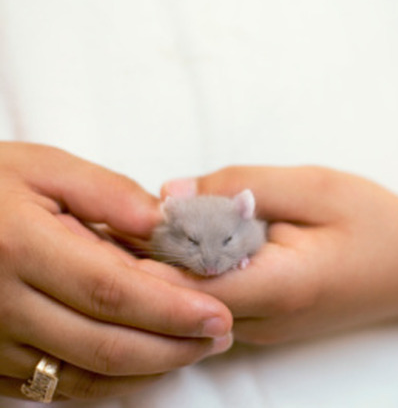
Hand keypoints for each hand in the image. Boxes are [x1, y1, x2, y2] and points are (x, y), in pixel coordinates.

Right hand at [0, 143, 233, 401]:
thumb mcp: (43, 168)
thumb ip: (109, 193)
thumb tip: (166, 223)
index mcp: (19, 246)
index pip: (111, 290)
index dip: (170, 309)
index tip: (218, 312)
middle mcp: (2, 303)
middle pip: (103, 344)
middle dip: (172, 347)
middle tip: (219, 336)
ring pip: (82, 376)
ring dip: (148, 371)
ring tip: (195, 349)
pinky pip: (56, 387)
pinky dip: (109, 382)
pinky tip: (146, 363)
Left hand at [151, 166, 397, 344]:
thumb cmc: (377, 222)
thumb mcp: (317, 185)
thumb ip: (243, 184)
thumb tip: (169, 191)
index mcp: (280, 286)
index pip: (179, 281)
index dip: (141, 245)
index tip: (125, 206)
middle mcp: (264, 322)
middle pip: (175, 295)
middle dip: (147, 249)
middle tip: (141, 200)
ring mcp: (263, 330)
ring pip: (188, 301)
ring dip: (169, 258)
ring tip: (167, 212)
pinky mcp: (264, 324)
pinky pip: (211, 299)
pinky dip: (196, 266)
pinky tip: (201, 232)